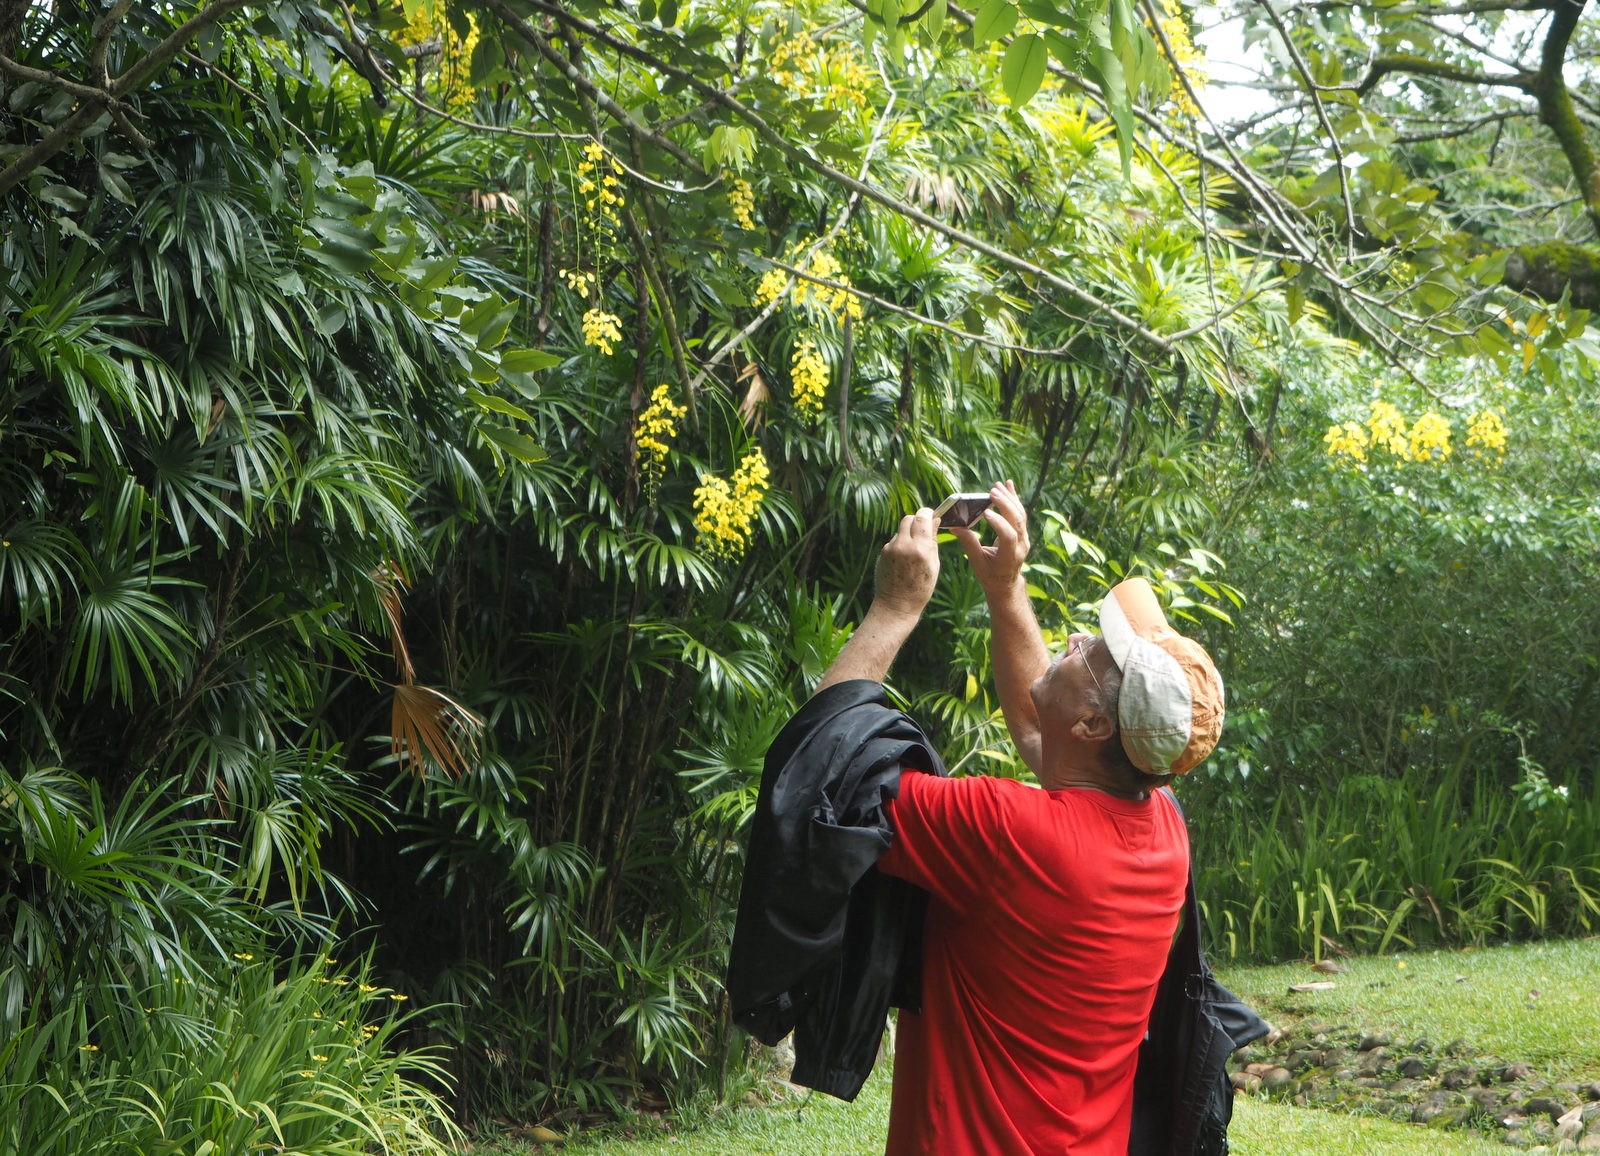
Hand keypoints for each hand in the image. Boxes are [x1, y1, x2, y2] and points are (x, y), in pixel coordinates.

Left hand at [873, 507, 939, 620]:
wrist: (896, 604)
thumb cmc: (921, 588)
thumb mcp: (934, 565)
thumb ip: (933, 541)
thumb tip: (935, 521)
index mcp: (920, 549)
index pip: (922, 517)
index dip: (927, 513)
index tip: (932, 516)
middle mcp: (904, 546)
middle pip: (909, 518)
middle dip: (917, 521)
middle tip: (923, 531)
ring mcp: (890, 549)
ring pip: (901, 530)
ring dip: (908, 534)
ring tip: (913, 551)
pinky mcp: (882, 552)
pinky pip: (894, 541)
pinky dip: (900, 544)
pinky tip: (903, 560)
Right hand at [951, 481, 1029, 596]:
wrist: (1006, 583)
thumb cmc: (989, 575)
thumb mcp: (977, 563)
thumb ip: (969, 544)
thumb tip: (956, 526)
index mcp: (1009, 556)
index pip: (1008, 536)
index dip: (999, 523)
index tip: (984, 512)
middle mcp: (1021, 546)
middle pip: (1018, 521)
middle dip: (1005, 505)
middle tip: (993, 491)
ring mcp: (1024, 538)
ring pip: (1021, 515)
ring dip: (1010, 498)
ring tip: (998, 485)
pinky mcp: (1023, 533)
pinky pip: (1020, 514)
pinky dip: (1014, 499)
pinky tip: (1009, 485)